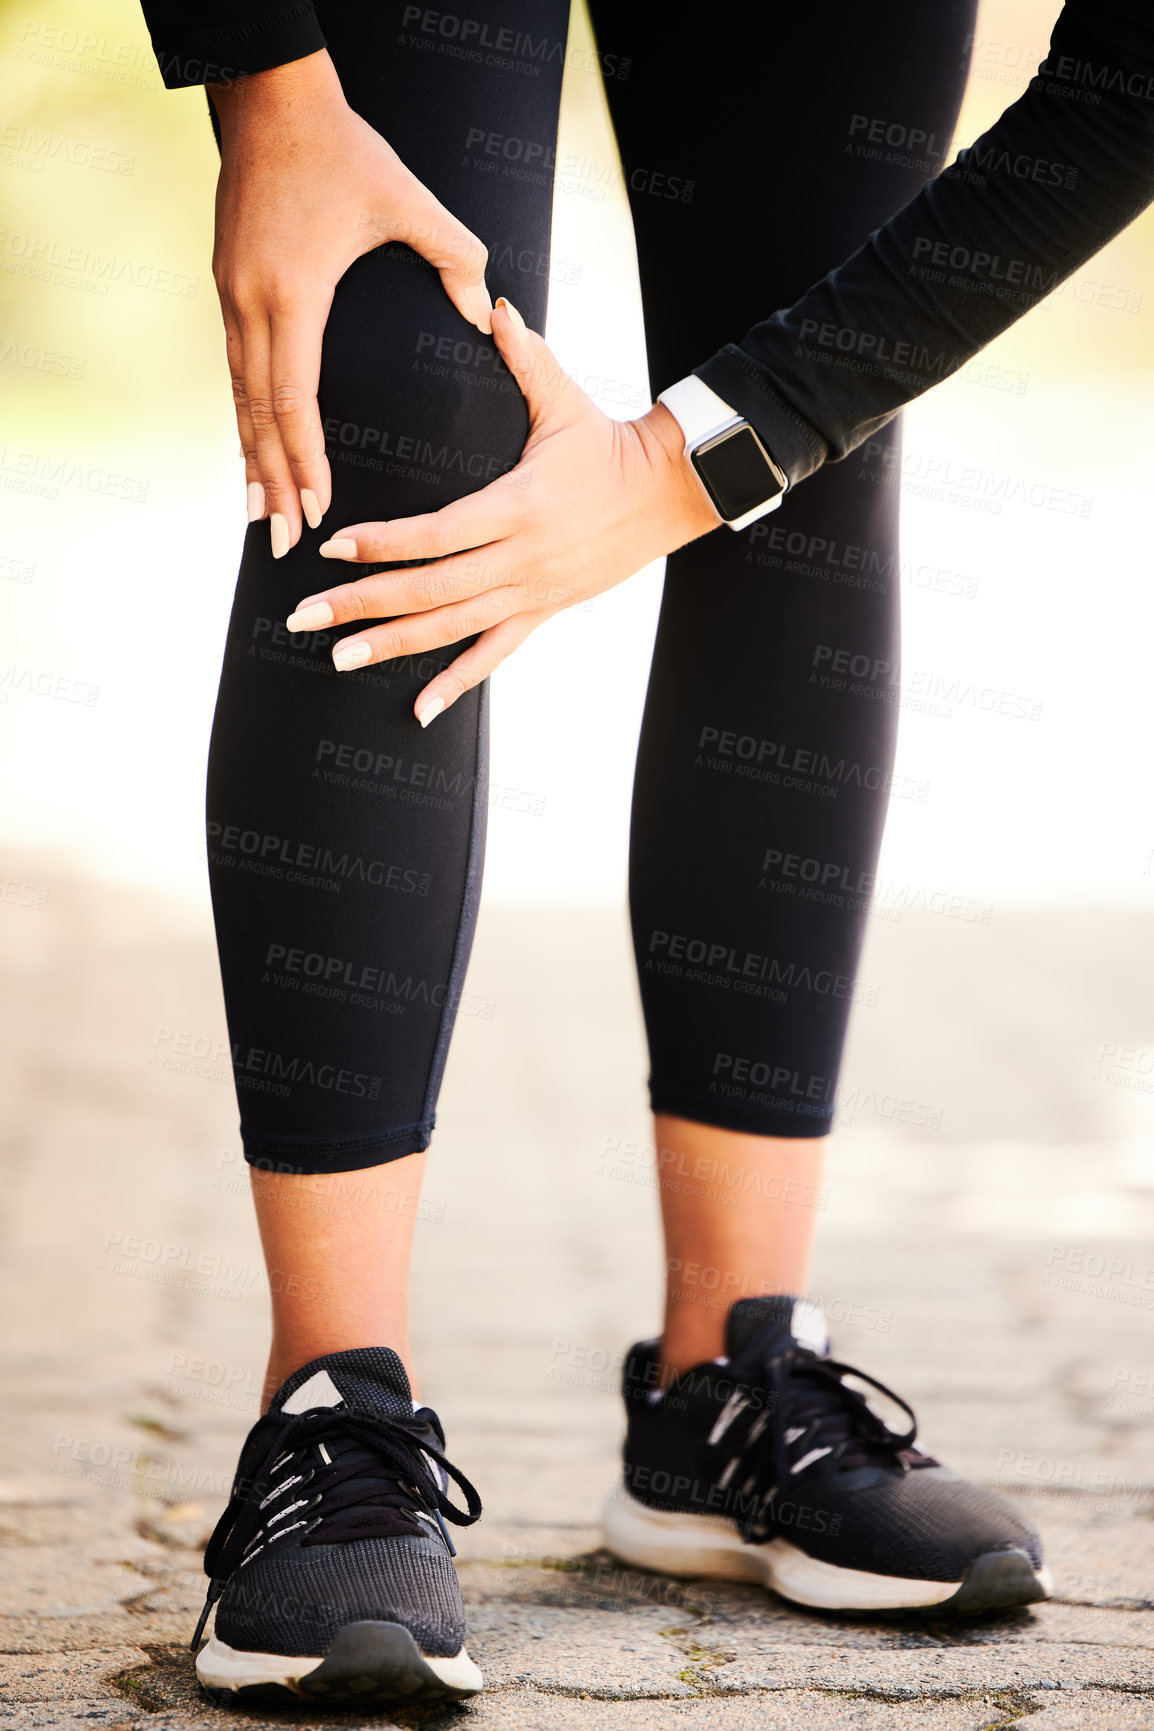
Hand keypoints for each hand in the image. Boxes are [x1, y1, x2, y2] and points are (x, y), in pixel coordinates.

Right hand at [209, 50, 492, 557]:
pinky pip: (233, 370)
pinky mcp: (225, 285)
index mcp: (294, 294)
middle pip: (258, 415)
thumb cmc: (344, 148)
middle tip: (282, 542)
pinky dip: (243, 418)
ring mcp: (231, 296)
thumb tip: (484, 312)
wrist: (270, 98)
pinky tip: (249, 451)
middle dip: (272, 484)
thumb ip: (455, 257)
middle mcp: (252, 304)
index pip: (294, 400)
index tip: (319, 508)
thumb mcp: (408, 199)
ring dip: (249, 460)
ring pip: (238, 397)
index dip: (305, 460)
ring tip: (258, 517)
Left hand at [283, 298, 722, 723]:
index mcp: (520, 506)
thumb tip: (492, 303)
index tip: (332, 549)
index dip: (384, 544)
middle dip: (363, 605)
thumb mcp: (566, 399)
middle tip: (303, 617)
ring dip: (393, 647)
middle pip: (432, 590)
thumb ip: (525, 355)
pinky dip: (456, 683)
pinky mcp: (542, 612)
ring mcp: (532, 593)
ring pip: (453, 629)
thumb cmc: (608, 443)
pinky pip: (494, 655)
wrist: (669, 496)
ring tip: (338, 659)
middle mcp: (522, 560)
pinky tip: (419, 711)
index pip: (439, 533)